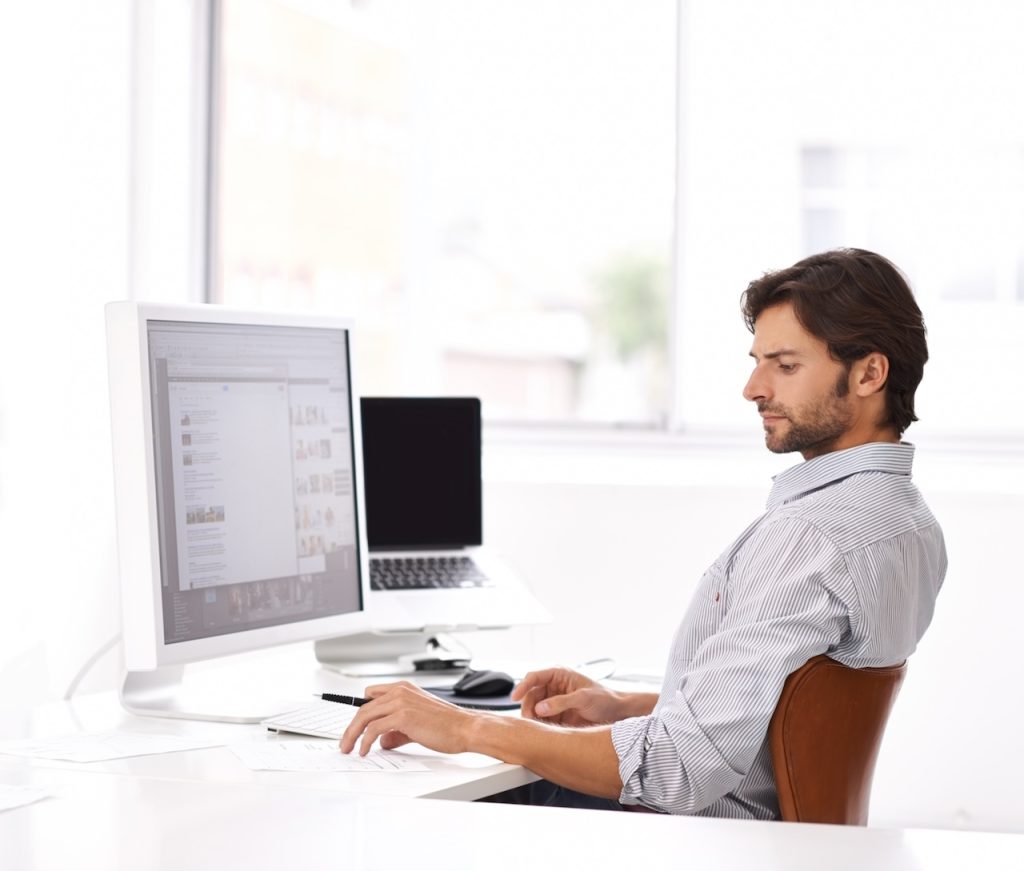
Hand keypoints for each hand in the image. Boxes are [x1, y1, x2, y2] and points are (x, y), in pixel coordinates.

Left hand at [338, 681, 477, 756]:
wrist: (464, 728)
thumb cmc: (447, 726)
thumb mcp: (416, 725)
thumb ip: (396, 731)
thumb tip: (382, 741)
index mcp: (404, 688)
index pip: (371, 696)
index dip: (360, 713)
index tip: (351, 728)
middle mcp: (400, 691)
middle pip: (364, 707)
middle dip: (351, 727)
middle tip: (345, 743)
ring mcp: (401, 701)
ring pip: (365, 715)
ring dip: (353, 734)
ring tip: (350, 749)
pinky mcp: (402, 716)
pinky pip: (374, 728)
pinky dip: (365, 741)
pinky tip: (365, 750)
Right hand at [511, 667, 625, 726]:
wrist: (617, 712)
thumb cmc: (604, 698)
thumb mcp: (583, 698)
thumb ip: (561, 702)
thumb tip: (540, 708)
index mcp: (559, 674)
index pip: (534, 677)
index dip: (523, 686)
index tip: (514, 697)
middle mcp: (554, 686)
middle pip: (531, 694)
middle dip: (528, 707)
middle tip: (530, 720)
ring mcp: (554, 701)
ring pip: (534, 708)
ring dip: (533, 718)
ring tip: (537, 727)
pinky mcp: (556, 714)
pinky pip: (542, 719)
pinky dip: (540, 725)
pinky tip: (543, 731)